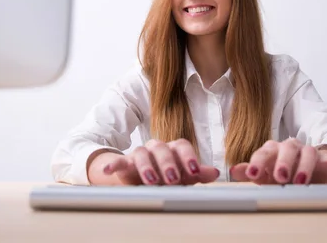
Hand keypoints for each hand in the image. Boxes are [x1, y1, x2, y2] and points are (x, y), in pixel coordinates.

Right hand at [101, 139, 219, 185]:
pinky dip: (114, 164)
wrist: (142, 178)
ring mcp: (140, 154)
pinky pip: (118, 160)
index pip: (181, 145)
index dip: (188, 157)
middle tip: (173, 179)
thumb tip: (217, 172)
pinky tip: (109, 170)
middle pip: (161, 148)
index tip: (195, 171)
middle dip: (168, 163)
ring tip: (151, 181)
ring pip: (142, 152)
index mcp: (173, 149)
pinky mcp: (125, 163)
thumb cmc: (167, 175)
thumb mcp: (184, 176)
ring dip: (147, 166)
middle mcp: (157, 148)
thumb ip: (198, 174)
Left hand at [229, 138, 326, 183]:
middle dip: (283, 162)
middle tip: (280, 177)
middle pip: (288, 147)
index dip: (258, 161)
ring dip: (305, 166)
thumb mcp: (264, 173)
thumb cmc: (281, 171)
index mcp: (274, 149)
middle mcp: (292, 147)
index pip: (265, 151)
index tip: (253, 174)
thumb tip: (233, 170)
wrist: (304, 170)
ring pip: (310, 152)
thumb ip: (250, 171)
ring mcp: (310, 152)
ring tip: (300, 181)